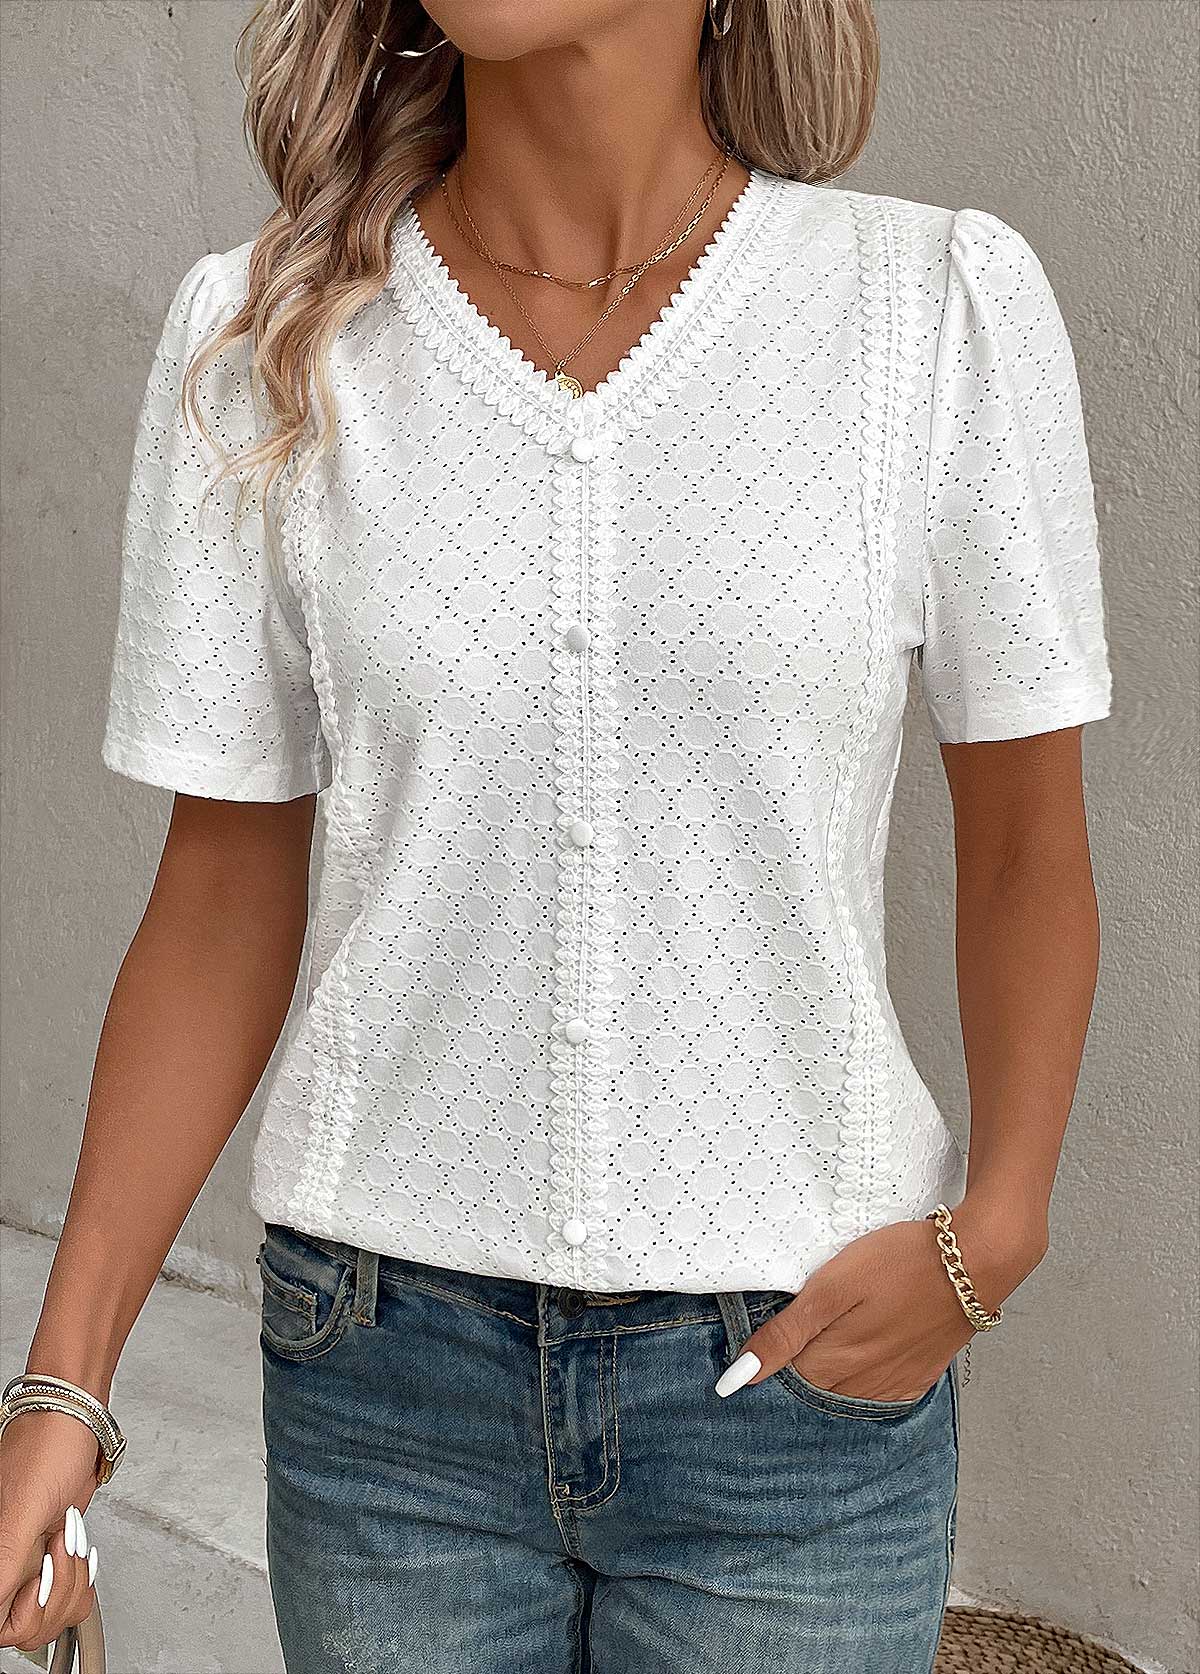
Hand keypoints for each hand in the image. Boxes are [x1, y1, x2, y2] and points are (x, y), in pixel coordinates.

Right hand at [0, 1410, 101, 1653]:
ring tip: (68, 1540)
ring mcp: (27, 1564)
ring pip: (51, 1615)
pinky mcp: (51, 1556)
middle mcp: (3, 1566)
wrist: (76, 1417)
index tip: (40, 1577)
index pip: (0, 1627)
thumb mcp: (21, 1513)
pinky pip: (69, 1596)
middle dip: (57, 1592)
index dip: (25, 1612)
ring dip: (72, 1581)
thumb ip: (1, 1568)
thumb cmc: (48, 1447)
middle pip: (28, 1629)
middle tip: (59, 1549)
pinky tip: (78, 1548)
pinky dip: (82, 1578)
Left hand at [716, 1198, 1047, 1400]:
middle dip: (797, 1368)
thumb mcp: (832, 1288)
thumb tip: (735, 1380)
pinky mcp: (917, 1378)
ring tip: (834, 1334)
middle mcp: (861, 1388)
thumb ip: (784, 1335)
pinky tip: (864, 1350)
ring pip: (843, 1393)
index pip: (781, 1382)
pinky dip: (863, 1377)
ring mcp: (893, 1386)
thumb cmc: (900, 1263)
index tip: (766, 1335)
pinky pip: (878, 1392)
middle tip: (803, 1328)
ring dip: (830, 1373)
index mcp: (832, 1366)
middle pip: (811, 1390)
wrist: (975, 1262)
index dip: (769, 1357)